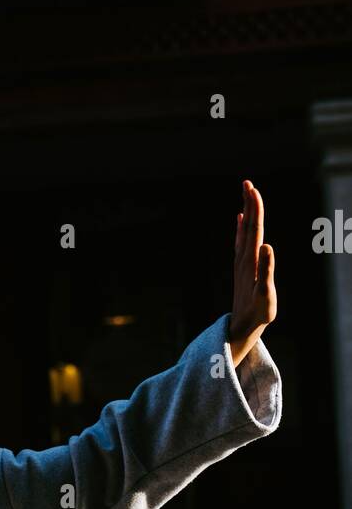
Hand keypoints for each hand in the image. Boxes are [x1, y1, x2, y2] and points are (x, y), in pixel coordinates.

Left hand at [229, 179, 276, 366]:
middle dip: (249, 204)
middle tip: (247, 182)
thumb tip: (267, 246)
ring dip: (246, 211)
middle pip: (248, 225)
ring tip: (246, 194)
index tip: (253, 190)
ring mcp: (241, 262)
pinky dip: (241, 228)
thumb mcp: (266, 294)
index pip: (254, 229)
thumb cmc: (257, 312)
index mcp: (251, 261)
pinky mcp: (242, 267)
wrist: (242, 325)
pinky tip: (240, 219)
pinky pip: (241, 241)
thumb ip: (267, 270)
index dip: (255, 209)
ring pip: (244, 231)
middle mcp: (244, 258)